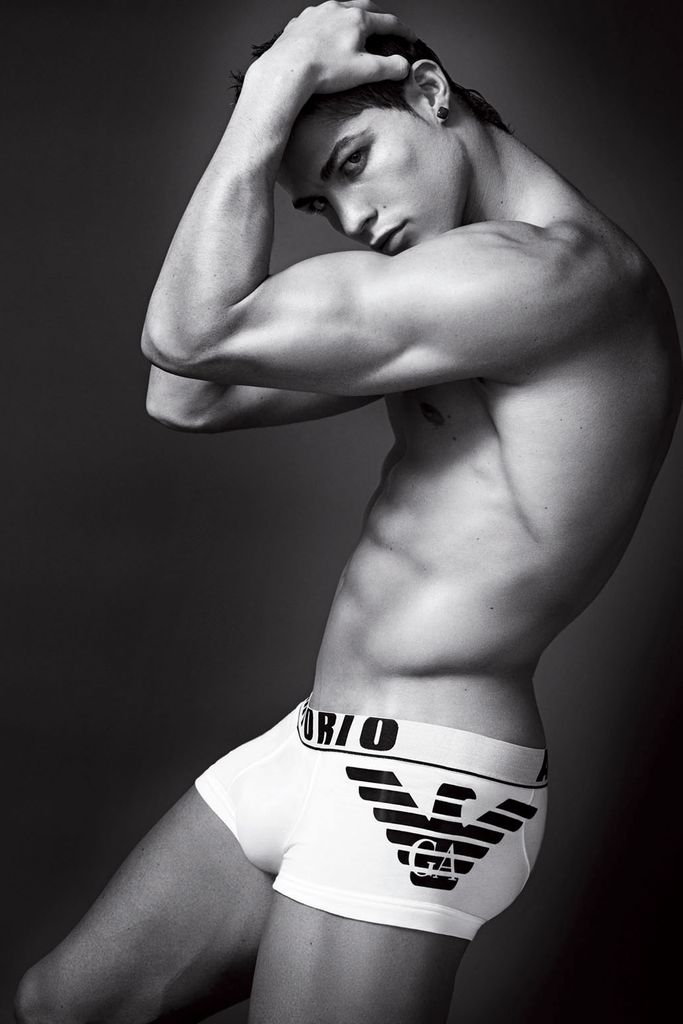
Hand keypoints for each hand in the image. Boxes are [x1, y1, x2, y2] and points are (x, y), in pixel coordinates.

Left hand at [266, 0, 415, 94]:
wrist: (288, 69)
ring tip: (355, 28)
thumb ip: (389, 68)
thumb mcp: (365, 72)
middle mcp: (337, 9)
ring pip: (339, 9)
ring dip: (351, 16)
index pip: (388, 22)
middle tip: (385, 26)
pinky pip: (318, 19)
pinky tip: (327, 36)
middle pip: (365, 7)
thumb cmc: (324, 70)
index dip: (402, 31)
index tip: (410, 38)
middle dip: (379, 16)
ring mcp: (317, 13)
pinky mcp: (300, 22)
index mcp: (357, 19)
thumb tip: (404, 66)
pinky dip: (328, 25)